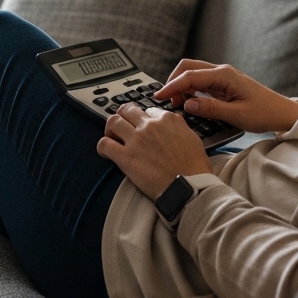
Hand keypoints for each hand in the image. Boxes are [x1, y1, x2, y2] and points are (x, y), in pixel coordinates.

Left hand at [97, 104, 212, 200]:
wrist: (189, 187)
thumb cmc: (195, 168)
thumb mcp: (193, 138)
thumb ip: (180, 127)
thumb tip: (173, 125)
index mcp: (168, 120)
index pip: (149, 110)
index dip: (145, 119)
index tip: (143, 127)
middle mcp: (150, 125)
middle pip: (128, 110)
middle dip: (124, 116)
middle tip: (123, 126)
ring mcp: (137, 140)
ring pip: (113, 121)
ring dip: (110, 128)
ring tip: (113, 137)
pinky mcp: (126, 157)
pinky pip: (104, 144)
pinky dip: (102, 146)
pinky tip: (106, 152)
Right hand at [154, 60, 297, 133]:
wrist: (282, 113)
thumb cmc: (264, 113)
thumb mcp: (236, 115)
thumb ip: (210, 108)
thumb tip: (187, 104)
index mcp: (224, 75)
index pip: (190, 76)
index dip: (172, 86)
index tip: (159, 97)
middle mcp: (222, 72)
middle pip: (188, 67)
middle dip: (173, 81)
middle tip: (166, 100)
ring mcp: (223, 77)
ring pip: (193, 73)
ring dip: (181, 85)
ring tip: (176, 104)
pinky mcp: (224, 84)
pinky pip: (201, 82)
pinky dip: (190, 89)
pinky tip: (188, 102)